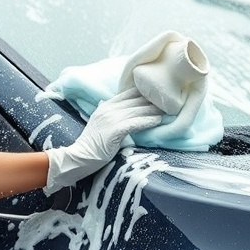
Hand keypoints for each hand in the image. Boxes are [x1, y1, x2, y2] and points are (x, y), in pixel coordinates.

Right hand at [43, 87, 162, 194]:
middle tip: (170, 102)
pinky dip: (148, 121)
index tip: (159, 94)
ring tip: (169, 111)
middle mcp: (109, 108)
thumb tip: (126, 110)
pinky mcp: (114, 130)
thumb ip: (112, 114)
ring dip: (155, 111)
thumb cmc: (92, 144)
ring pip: (138, 110)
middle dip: (154, 101)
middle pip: (136, 100)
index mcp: (106, 105)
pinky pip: (135, 123)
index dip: (145, 92)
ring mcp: (111, 118)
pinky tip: (158, 122)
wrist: (79, 157)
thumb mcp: (100, 123)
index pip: (129, 93)